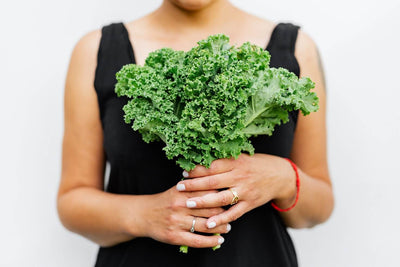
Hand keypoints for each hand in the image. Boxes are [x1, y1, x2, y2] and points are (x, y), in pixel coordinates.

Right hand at [134, 185, 229, 247]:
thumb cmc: (165, 201)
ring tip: (227, 228)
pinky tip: (219, 241)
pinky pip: (197, 241)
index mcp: (182, 191)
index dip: (222, 196)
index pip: (208, 192)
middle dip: (224, 213)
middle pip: (209, 209)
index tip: (230, 198)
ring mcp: (177, 221)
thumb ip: (195, 186)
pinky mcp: (174, 236)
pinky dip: (210, 242)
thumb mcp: (178, 189)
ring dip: (220, 228)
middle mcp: (180, 205)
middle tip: (232, 214)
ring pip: (205, 225)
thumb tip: (218, 185)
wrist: (143, 214)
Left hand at [176, 154, 296, 228]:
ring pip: (221, 198)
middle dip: (194, 185)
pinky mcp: (250, 204)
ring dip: (204, 202)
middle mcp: (240, 176)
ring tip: (189, 204)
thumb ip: (224, 159)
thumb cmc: (257, 164)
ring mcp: (245, 191)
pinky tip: (210, 223)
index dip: (197, 169)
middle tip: (179, 188)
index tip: (184, 172)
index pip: (212, 165)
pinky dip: (222, 219)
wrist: (281, 176)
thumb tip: (201, 159)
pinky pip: (234, 213)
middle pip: (213, 181)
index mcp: (236, 162)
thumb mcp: (242, 157)